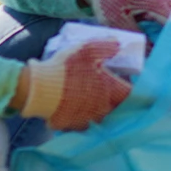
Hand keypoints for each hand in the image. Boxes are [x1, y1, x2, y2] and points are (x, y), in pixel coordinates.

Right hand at [18, 40, 132, 130]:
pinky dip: (82, 119)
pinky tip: (77, 111)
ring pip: (101, 118)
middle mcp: (103, 107)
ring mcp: (88, 119)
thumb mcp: (86, 50)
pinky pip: (83, 124)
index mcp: (109, 90)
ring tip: (94, 103)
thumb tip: (119, 44)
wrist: (38, 89)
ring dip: (100, 111)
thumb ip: (105, 46)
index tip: (128, 87)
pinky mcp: (72, 125)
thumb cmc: (65, 69)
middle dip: (116, 102)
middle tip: (111, 94)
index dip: (131, 91)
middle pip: (117, 108)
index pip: (129, 94)